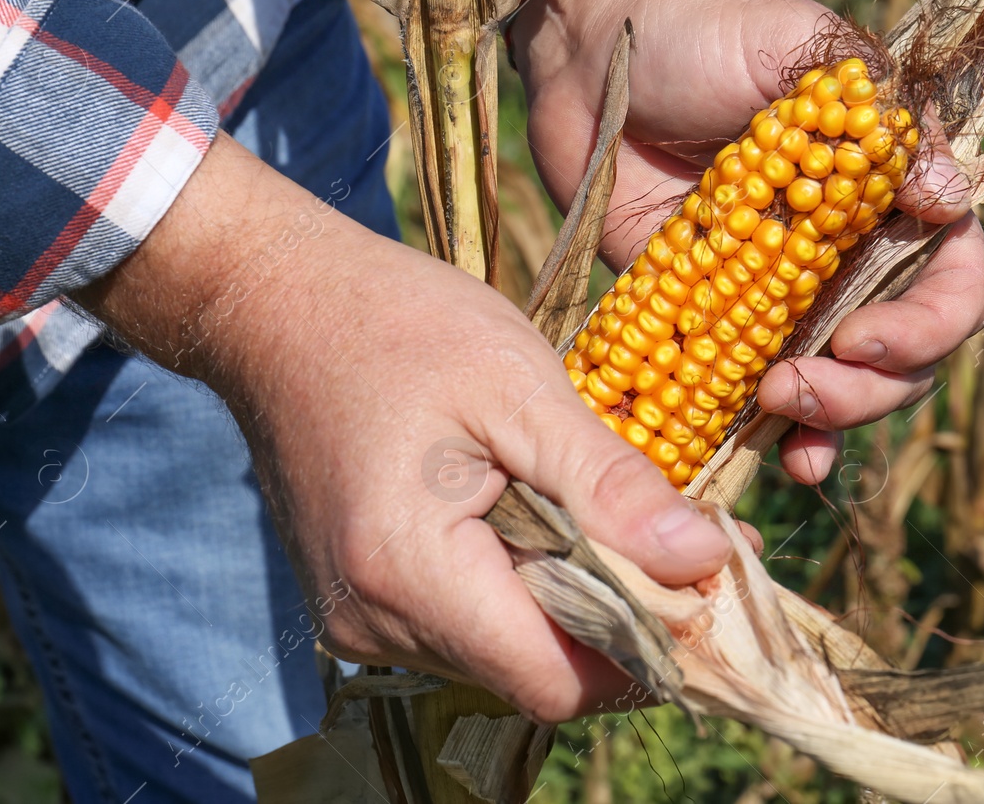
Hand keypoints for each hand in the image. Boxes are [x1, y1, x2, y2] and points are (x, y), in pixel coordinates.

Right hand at [76, 136, 730, 721]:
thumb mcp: (519, 387)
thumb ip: (610, 485)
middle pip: (536, 671)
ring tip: (634, 521)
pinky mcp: (362, 601)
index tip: (709, 577)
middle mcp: (375, 622)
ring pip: (507, 654)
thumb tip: (707, 560)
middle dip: (627, 619)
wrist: (274, 304)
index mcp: (409, 571)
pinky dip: (528, 588)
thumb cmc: (395, 325)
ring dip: (580, 604)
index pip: (556, 678)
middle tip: (697, 541)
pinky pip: (470, 625)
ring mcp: (360, 619)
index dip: (648, 645)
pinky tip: (560, 522)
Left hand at [510, 0, 983, 482]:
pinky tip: (780, 458)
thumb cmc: (705, 31)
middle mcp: (853, 251)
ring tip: (780, 407)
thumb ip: (872, 111)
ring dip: (835, 418)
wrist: (594, 57)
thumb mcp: (797, 43)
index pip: (956, 275)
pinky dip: (783, 435)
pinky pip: (768, 395)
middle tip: (801, 384)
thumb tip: (949, 197)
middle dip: (874, 387)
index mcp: (892, 188)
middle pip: (910, 352)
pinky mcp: (721, 320)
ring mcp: (788, 294)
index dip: (931, 322)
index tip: (862, 335)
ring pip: (850, 386)